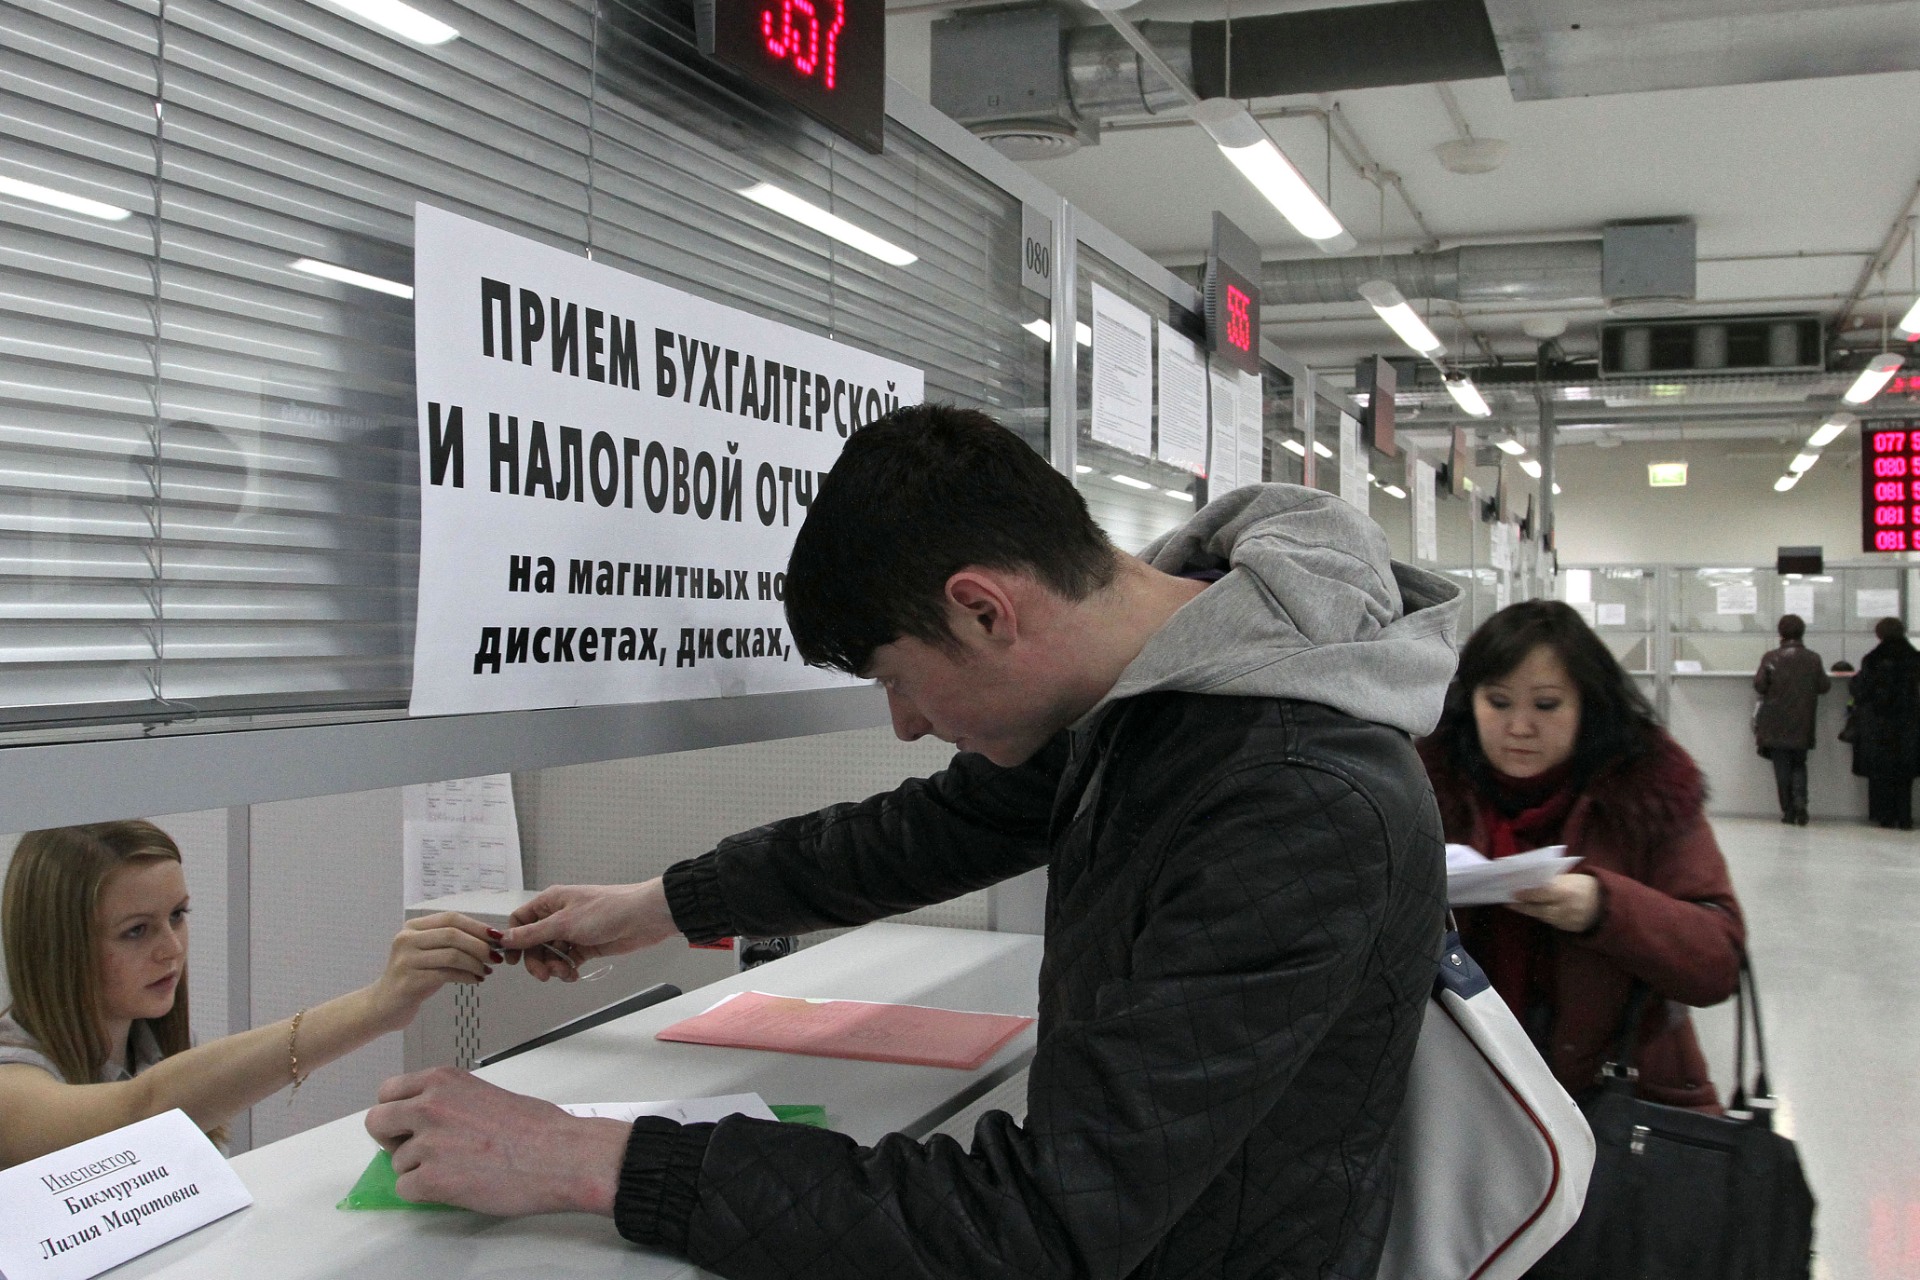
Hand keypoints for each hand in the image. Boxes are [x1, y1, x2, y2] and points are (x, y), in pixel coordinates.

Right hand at [366, 913, 497, 1029]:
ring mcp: (406, 960)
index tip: (496, 936)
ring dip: (476, 963)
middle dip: (480, 945)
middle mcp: (406, 940)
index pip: (450, 918)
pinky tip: (476, 980)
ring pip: (452, 955)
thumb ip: (451, 942)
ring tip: (487, 969)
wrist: (384, 1005)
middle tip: (495, 956)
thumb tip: (489, 938)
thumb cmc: (413, 977)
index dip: (476, 926)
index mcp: (412, 927)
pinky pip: (447, 975)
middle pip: (452, 934)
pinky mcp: (409, 981)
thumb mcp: (428, 953)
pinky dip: (467, 976)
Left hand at [366, 1068, 627, 1216]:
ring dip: (420, 1170)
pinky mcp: (431, 1179)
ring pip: (397, 1162)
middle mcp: (428, 1106)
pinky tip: (455, 1185)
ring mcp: (427, 1143)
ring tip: (458, 1169)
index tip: (408, 1124)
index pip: (388, 1092)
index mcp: (442, 1081)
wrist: (559, 1155)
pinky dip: (425, 1194)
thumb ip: (450, 1101)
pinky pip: (405, 1190)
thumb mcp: (484, 1093)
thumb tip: (432, 1123)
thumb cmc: (537, 1127)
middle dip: (392, 1139)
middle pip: (377, 1122)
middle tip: (419, 1150)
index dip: (397, 1112)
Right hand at [499, 880, 676, 981]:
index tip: (513, 960)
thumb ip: (532, 933)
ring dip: (554, 967)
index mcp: (551, 902)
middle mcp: (559, 915)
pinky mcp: (587, 945)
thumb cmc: (606, 911)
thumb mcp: (564, 923)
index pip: (521, 920)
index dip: (513, 940)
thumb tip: (503, 938)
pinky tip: (573, 975)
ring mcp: (574, 931)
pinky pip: (568, 960)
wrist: (643, 918)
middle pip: (534, 942)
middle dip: (536, 960)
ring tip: (565, 973)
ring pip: (551, 954)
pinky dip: (567, 970)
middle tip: (543, 975)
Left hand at [1510, 873, 1602, 932]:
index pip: (1543, 893)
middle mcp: (1567, 909)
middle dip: (1522, 906)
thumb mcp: (1571, 878)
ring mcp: (1568, 921)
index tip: (1513, 892)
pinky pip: (1550, 922)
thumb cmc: (1585, 886)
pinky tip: (1531, 911)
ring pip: (1543, 917)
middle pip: (1539, 909)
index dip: (1527, 894)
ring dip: (1528, 911)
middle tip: (1507, 901)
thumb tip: (1529, 879)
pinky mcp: (1569, 929)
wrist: (1606, 904)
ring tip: (1514, 905)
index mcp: (1567, 892)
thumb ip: (1553, 881)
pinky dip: (1541, 916)